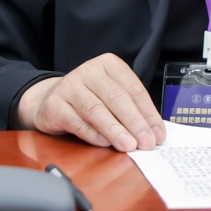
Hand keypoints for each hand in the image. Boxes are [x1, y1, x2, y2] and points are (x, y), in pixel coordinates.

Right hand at [16, 53, 164, 151]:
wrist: (51, 99)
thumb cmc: (89, 98)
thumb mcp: (111, 95)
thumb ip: (130, 108)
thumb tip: (152, 132)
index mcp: (109, 64)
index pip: (134, 89)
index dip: (148, 113)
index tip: (158, 134)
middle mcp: (89, 71)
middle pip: (116, 98)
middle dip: (135, 123)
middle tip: (146, 142)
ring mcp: (70, 86)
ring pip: (97, 110)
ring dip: (115, 130)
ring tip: (129, 146)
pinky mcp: (55, 105)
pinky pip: (77, 122)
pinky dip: (93, 134)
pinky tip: (105, 143)